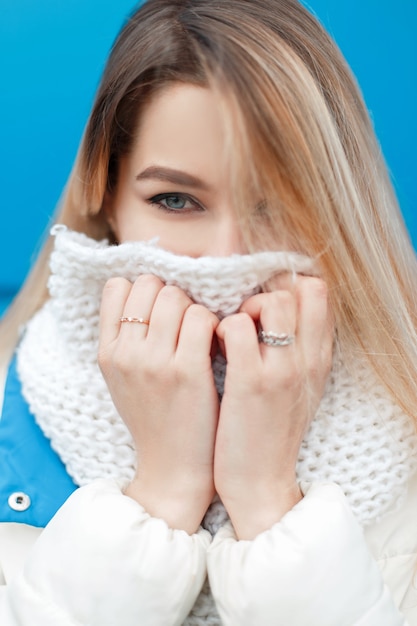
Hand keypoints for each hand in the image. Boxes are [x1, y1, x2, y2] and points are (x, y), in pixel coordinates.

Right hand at [98, 275, 219, 532]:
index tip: (161, 307)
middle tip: (186, 319)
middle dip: (172, 294)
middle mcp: (125, 353)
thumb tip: (140, 293)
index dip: (145, 290)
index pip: (118, 287)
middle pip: (149, 284)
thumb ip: (126, 338)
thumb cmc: (154, 419)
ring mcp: (155, 362)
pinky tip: (216, 341)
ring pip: (175, 297)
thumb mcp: (122, 379)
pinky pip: (201, 318)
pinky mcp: (188, 372)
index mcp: (107, 352)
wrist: (172, 469)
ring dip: (194, 307)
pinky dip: (213, 322)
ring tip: (201, 331)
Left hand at [215, 275, 332, 538]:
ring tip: (226, 333)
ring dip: (242, 308)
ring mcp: (282, 370)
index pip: (317, 292)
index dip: (284, 287)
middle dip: (263, 293)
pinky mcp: (251, 383)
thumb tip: (269, 311)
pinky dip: (218, 329)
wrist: (261, 484)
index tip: (259, 305)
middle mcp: (308, 359)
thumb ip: (294, 350)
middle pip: (299, 289)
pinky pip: (236, 327)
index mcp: (319, 358)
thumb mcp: (296, 389)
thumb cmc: (269, 432)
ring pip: (271, 302)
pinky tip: (211, 349)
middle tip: (242, 318)